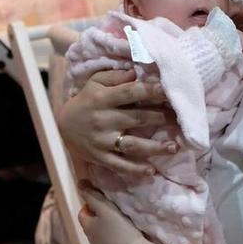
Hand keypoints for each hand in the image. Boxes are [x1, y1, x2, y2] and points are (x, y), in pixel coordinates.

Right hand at [58, 69, 177, 176]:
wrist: (61, 126)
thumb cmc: (85, 100)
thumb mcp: (94, 82)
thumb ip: (115, 76)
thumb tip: (137, 72)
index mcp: (102, 98)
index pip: (130, 92)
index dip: (151, 91)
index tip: (169, 90)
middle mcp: (103, 120)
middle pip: (137, 118)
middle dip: (161, 118)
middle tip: (181, 119)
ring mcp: (102, 141)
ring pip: (132, 145)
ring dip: (155, 147)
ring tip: (175, 147)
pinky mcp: (100, 158)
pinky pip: (120, 166)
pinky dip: (135, 170)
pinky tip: (151, 171)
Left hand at [79, 180, 150, 243]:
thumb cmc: (119, 231)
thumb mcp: (105, 208)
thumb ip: (93, 196)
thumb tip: (80, 183)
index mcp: (87, 227)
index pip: (82, 212)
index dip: (90, 203)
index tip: (102, 199)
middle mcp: (91, 241)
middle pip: (92, 224)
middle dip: (100, 215)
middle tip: (114, 208)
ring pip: (102, 235)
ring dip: (108, 227)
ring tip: (122, 221)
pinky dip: (116, 238)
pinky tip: (127, 235)